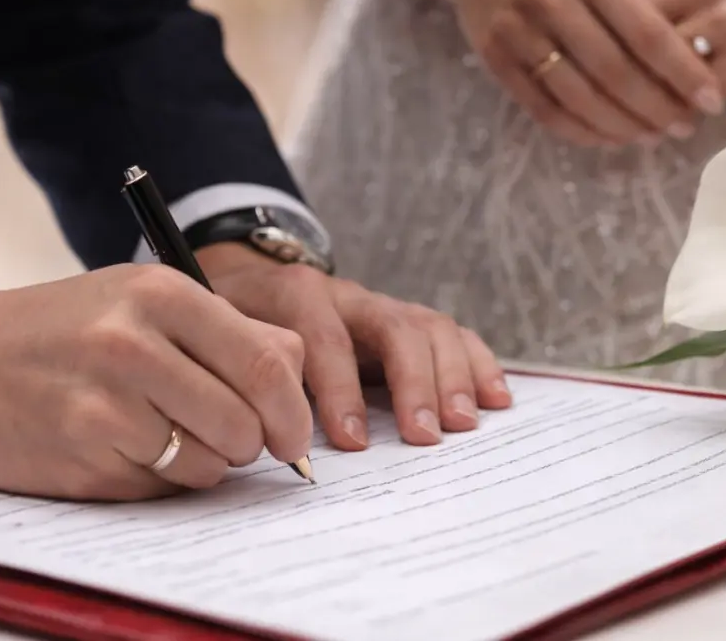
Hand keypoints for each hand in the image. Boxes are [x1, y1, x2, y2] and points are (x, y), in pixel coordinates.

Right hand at [0, 264, 312, 499]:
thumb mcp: (142, 300)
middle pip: (246, 420)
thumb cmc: (63, 329)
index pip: (268, 362)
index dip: (294, 409)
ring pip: (210, 462)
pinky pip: (161, 486)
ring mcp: (105, 403)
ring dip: (206, 462)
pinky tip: (125, 447)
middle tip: (237, 439)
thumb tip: (298, 377)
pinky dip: (160, 478)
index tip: (294, 432)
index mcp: (161, 293)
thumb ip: (227, 331)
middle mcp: (134, 343)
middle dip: (254, 443)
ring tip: (166, 432)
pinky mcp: (82, 456)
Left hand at [196, 244, 512, 449]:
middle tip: (424, 436)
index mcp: (297, 295)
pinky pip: (454, 335)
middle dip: (413, 382)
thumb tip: (266, 434)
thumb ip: (248, 377)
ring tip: (464, 424)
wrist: (252, 284)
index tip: (350, 442)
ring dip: (452, 378)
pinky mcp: (409, 322)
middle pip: (394, 327)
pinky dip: (478, 365)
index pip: (326, 338)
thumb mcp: (228, 341)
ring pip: (430, 328)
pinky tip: (496, 399)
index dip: (339, 389)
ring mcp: (384, 306)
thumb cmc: (239, 324)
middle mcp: (349, 296)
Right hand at [441, 0, 725, 146]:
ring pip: (578, 96)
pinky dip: (579, 130)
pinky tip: (609, 136)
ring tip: (653, 136)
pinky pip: (542, 108)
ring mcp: (517, 32)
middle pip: (613, 71)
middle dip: (656, 107)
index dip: (682, 71)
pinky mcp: (495, 59)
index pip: (644, 30)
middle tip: (686, 127)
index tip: (711, 99)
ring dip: (621, 125)